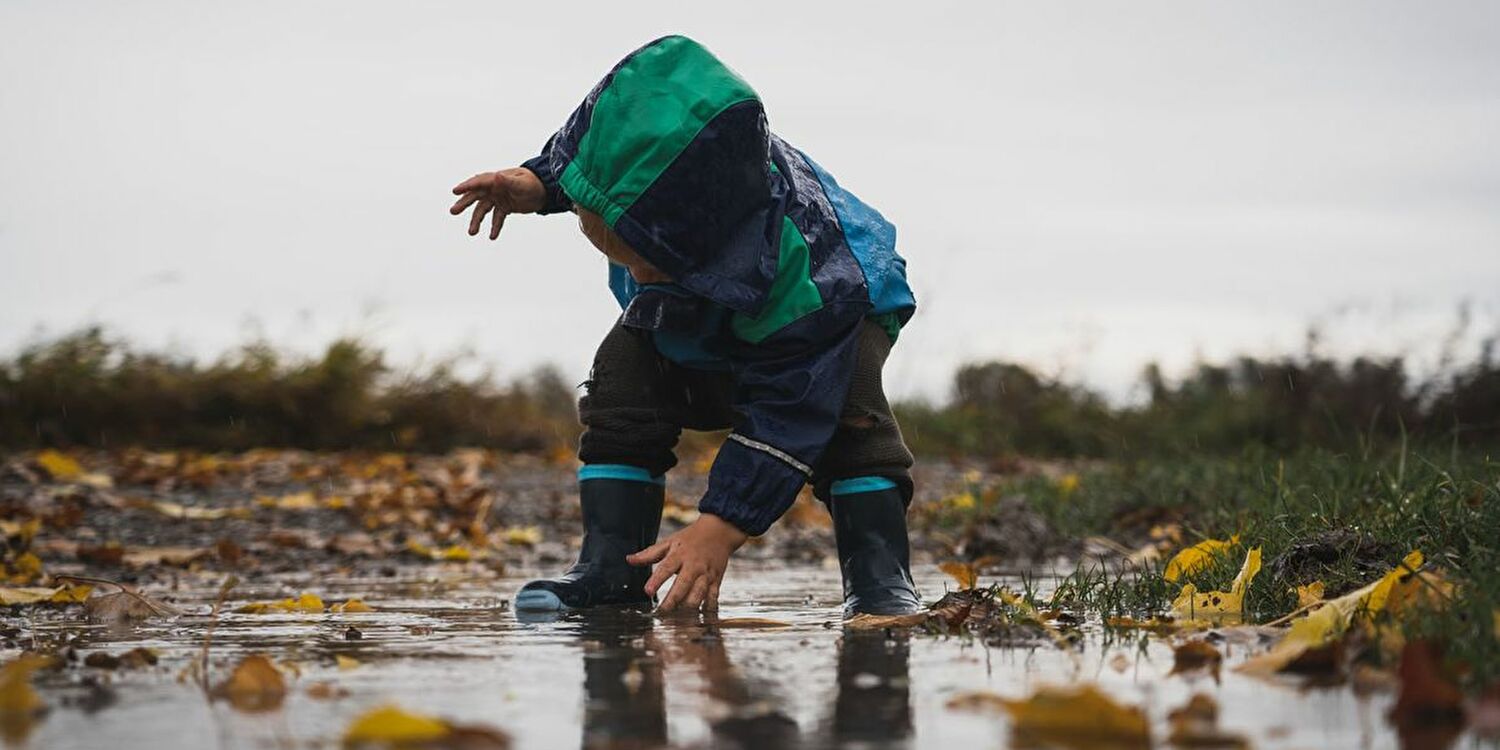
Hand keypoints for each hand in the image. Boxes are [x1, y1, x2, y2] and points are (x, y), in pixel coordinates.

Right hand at [448, 167, 547, 239]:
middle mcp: (494, 188)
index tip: (455, 191)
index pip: (478, 182)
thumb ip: (509, 181)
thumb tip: (497, 176)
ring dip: (477, 221)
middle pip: (475, 196)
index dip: (466, 186)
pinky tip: (492, 237)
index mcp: (496, 179)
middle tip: (453, 212)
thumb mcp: (521, 183)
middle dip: (464, 204)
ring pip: (483, 210)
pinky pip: (496, 218)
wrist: (544, 191)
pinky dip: (494, 227)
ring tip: (472, 233)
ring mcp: (498, 198)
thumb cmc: (533, 183)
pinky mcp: (504, 208)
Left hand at [627, 513, 747, 611]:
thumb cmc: (691, 538)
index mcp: (680, 555)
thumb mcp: (669, 542)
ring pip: (698, 594)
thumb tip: (629, 559)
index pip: (666, 568)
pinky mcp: (716, 581)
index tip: (647, 592)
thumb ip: (649, 554)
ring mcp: (706, 574)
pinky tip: (698, 618)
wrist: (719, 531)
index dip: (657, 581)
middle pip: (683, 585)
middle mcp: (694, 566)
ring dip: (688, 607)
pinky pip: (712, 598)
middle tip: (662, 612)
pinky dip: (706, 609)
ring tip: (678, 618)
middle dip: (672, 600)